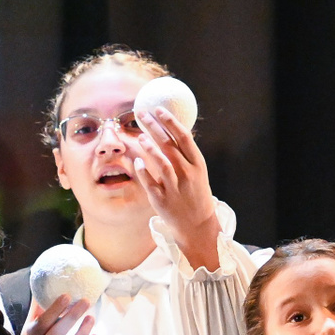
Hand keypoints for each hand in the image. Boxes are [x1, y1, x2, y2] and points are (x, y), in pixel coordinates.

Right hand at [21, 294, 97, 334]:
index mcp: (33, 334)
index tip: (67, 295)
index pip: (43, 322)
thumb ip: (40, 301)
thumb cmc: (35, 334)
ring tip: (91, 318)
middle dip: (72, 318)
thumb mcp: (33, 318)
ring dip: (81, 334)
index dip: (55, 309)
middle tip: (85, 301)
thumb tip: (48, 277)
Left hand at [128, 105, 222, 271]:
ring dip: (149, 148)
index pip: (183, 137)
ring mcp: (175, 187)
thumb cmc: (195, 195)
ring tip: (140, 137)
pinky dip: (143, 171)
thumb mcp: (197, 172)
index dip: (170, 122)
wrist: (197, 225)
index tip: (159, 109)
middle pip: (169, 145)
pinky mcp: (162, 200)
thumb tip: (171, 131)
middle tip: (142, 115)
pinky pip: (150, 182)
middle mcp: (187, 174)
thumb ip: (185, 154)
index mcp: (197, 164)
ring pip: (161, 163)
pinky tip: (136, 161)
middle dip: (155, 127)